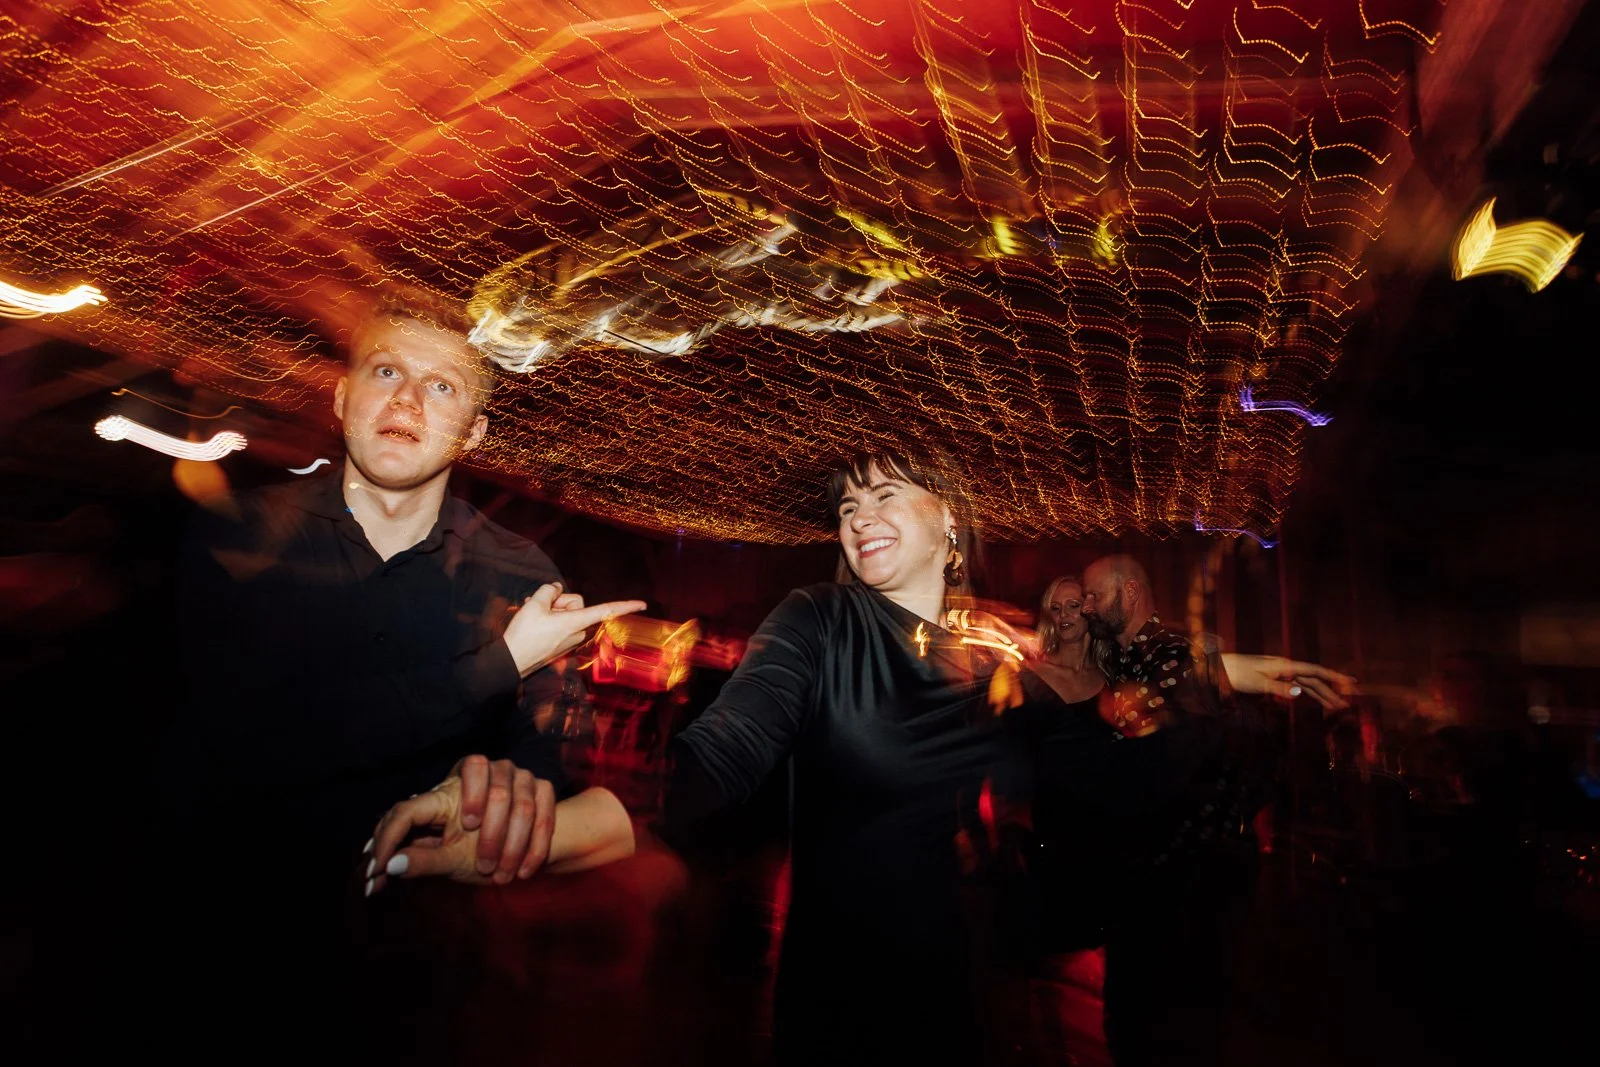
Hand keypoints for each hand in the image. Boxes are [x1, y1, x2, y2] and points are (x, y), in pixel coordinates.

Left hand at [364, 777, 637, 893]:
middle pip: (492, 796)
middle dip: (490, 838)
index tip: (383, 867)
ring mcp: (519, 776)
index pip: (417, 803)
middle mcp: (486, 770)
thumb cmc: (477, 848)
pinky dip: (536, 846)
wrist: (525, 842)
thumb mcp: (449, 858)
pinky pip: (544, 814)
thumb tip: (388, 868)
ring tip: (503, 876)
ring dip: (514, 846)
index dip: (394, 834)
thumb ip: (422, 859)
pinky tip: (525, 872)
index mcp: (450, 786)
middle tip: (483, 868)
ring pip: (521, 806)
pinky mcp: (543, 787)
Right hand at [503, 583, 644, 676]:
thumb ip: (550, 591)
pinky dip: (548, 618)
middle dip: (559, 601)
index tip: (643, 604)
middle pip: (576, 603)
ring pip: (566, 612)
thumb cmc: (524, 634)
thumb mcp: (534, 604)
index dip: (624, 605)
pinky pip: (560, 623)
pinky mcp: (561, 644)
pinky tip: (533, 620)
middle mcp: (577, 632)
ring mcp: (570, 639)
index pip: (605, 611)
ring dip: (550, 610)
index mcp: (575, 622)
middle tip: (539, 608)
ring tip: (532, 614)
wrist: (510, 661)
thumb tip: (557, 589)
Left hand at [1219, 654, 1356, 709]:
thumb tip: (1300, 692)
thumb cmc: (1238, 675)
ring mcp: (1282, 672)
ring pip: (1307, 684)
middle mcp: (1286, 667)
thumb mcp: (1258, 683)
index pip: (1314, 670)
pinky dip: (1309, 693)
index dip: (1333, 676)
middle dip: (1331, 690)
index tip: (1350, 682)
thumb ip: (1280, 688)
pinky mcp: (1276, 678)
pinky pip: (1298, 685)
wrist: (1221, 669)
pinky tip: (1317, 699)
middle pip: (1314, 679)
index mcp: (1284, 665)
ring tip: (1336, 706)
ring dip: (1322, 694)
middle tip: (1347, 703)